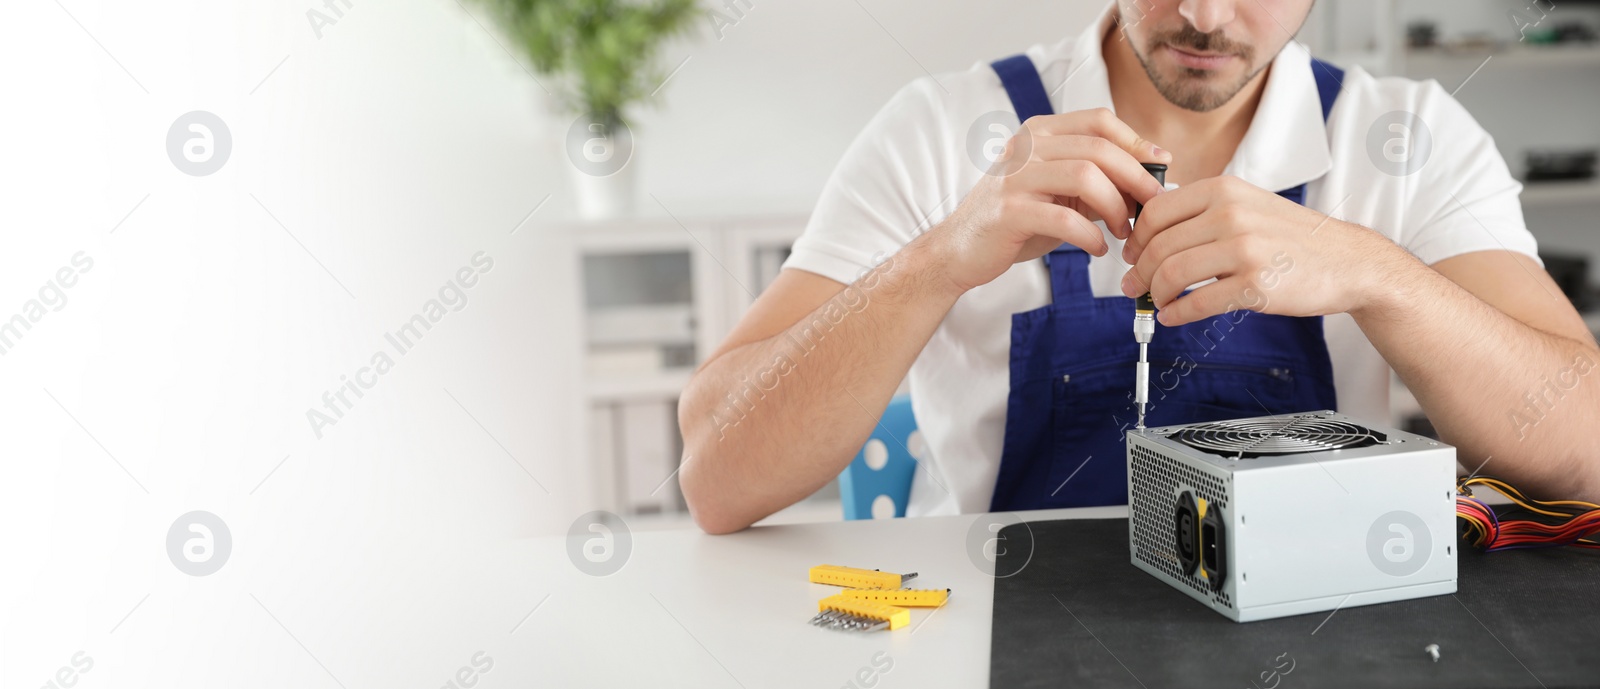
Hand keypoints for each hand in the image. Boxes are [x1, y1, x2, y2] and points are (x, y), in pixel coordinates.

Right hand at [930, 108, 1170, 292]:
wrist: (959, 249)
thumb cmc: (1017, 221)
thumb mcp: (1059, 193)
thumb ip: (1097, 182)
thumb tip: (1151, 181)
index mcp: (1038, 133)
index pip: (1098, 120)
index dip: (1136, 141)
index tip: (1161, 166)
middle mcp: (1025, 147)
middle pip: (1098, 148)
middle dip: (1135, 178)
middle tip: (1152, 207)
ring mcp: (1014, 177)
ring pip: (1085, 177)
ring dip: (1116, 207)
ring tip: (1124, 231)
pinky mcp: (1008, 211)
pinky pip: (1064, 218)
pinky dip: (1091, 236)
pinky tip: (1098, 248)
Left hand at [1118, 176, 1410, 325]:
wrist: (1347, 261)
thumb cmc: (1293, 236)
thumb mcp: (1247, 203)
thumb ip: (1203, 210)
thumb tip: (1150, 228)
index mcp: (1223, 190)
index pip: (1155, 213)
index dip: (1135, 239)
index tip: (1131, 255)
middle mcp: (1231, 215)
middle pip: (1158, 247)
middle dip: (1138, 272)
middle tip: (1134, 287)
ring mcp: (1245, 250)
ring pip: (1171, 274)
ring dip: (1154, 294)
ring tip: (1155, 302)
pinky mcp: (1256, 286)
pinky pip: (1197, 303)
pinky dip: (1176, 313)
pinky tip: (1173, 316)